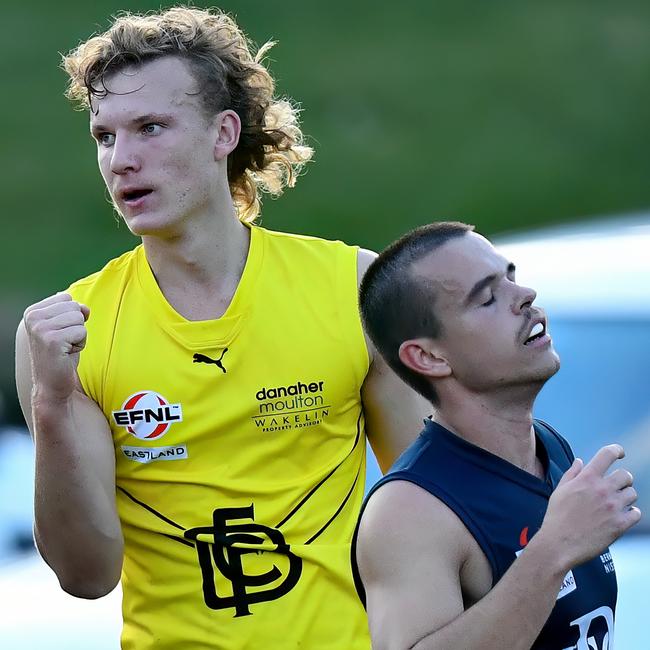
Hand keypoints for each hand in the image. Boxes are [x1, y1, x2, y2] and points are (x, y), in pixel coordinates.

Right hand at [23, 293, 89, 402]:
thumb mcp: (65, 327)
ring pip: (79, 318)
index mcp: (33, 311)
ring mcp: (40, 328)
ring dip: (79, 335)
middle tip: (64, 342)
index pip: (66, 297)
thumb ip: (72, 310)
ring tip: (66, 347)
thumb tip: (84, 308)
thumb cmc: (62, 354)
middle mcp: (33, 317)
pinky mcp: (52, 340)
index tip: (60, 332)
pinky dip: (81, 343)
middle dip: (76, 325)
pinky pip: (82, 331)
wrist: (52, 383)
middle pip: (74, 306)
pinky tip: (67, 353)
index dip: (71, 316)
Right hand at [536, 445, 640, 569]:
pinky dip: (631, 513)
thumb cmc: (557, 516)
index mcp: (587, 478)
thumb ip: (572, 474)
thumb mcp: (560, 490)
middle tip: (615, 487)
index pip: (607, 454)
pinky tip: (620, 516)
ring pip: (632, 493)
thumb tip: (580, 462)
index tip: (619, 453)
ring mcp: (613, 507)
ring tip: (615, 504)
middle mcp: (602, 489)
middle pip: (626, 475)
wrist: (559, 544)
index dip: (616, 450)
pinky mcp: (620, 524)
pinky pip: (636, 513)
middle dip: (622, 479)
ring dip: (626, 497)